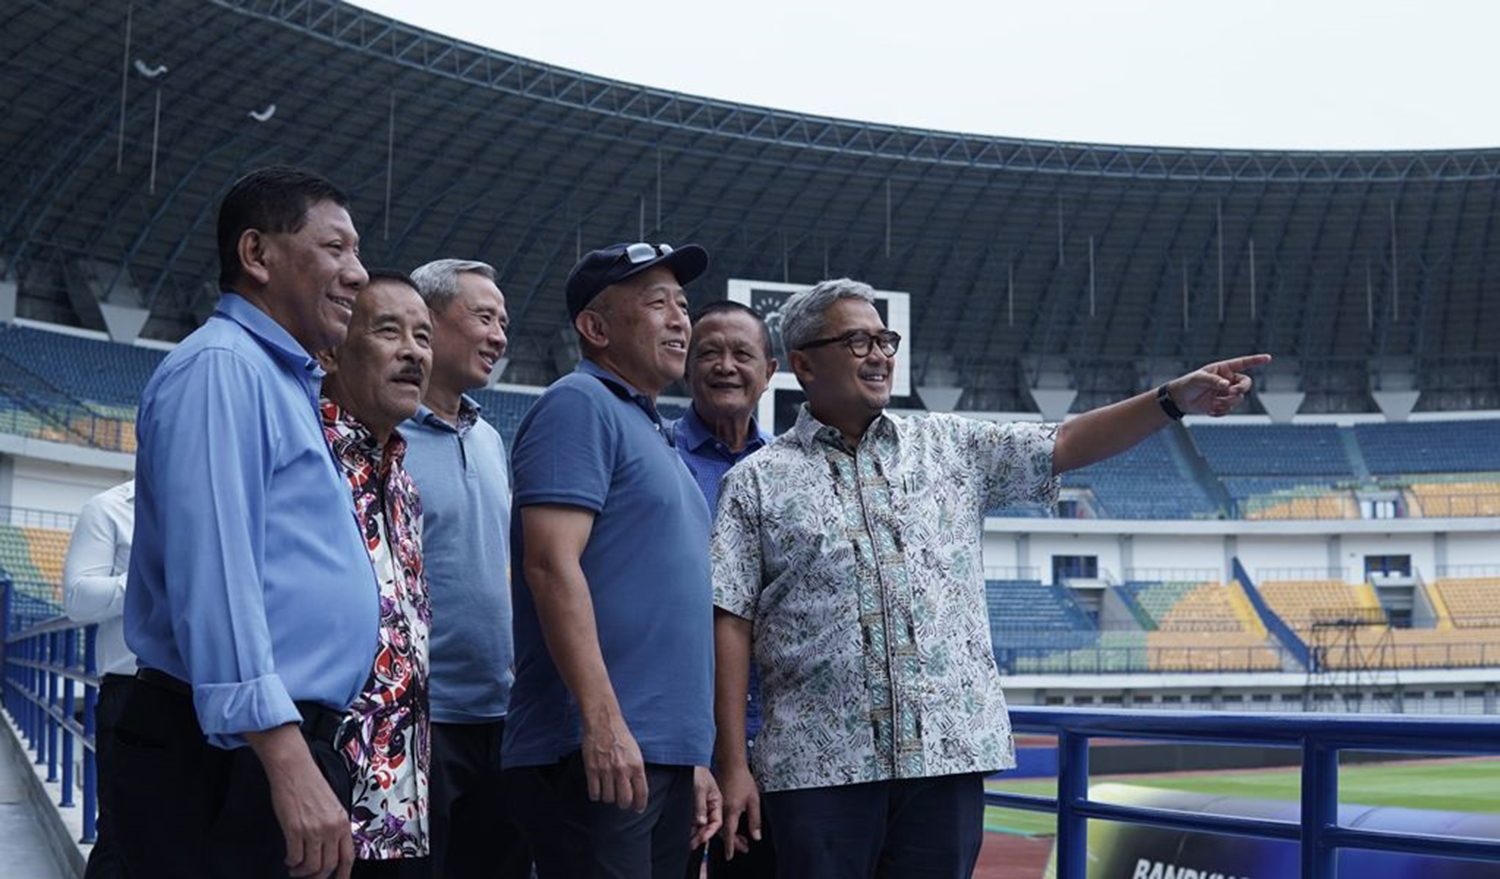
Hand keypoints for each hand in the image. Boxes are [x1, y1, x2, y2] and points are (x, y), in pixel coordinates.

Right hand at [249, 725, 352, 878]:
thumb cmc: (311, 784)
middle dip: (318, 877)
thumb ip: (334, 827)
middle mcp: (331, 828)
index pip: (348, 857)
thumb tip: (331, 848)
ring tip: (296, 869)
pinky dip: (291, 862)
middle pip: (329, 866)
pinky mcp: (295, 829)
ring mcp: (313, 830)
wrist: (294, 769)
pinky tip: (289, 859)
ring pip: (311, 866)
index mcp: (343, 822)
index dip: (343, 874)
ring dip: (302, 872)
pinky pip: (295, 857)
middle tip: (309, 877)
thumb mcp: (332, 806)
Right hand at [582, 712, 648, 811]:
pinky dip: (596, 795)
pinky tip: (597, 789)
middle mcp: (622, 770)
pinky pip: (594, 792)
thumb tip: (636, 789)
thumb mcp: (635, 753)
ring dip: (608, 798)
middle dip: (623, 804)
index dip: (640, 805)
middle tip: (621, 801)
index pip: (641, 793)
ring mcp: (606, 770)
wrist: (604, 722)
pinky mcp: (592, 769)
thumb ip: (636, 770)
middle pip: (624, 800)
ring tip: (608, 790)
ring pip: (608, 798)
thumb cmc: (620, 736)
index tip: (637, 809)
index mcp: (636, 766)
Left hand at [691, 766, 723, 848]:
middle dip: (702, 836)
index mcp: (717, 801)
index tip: (702, 838)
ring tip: (688, 843)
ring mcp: (703, 806)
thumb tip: (700, 823)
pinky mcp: (694, 805)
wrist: (688, 760)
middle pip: (709, 826)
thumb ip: (700, 806)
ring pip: (701, 824)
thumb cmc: (697, 771)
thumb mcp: (699, 788)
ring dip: (696, 834)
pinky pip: (695, 820)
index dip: (709, 832)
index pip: (716, 822)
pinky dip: (691, 827)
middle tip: (693, 845)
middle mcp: (711, 805)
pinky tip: (686, 833)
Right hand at [717, 762, 761, 860]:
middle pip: (724, 833)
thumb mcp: (754, 801)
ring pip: (721, 827)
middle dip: (733, 843)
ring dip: (730, 835)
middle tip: (744, 848)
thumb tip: (756, 836)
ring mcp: (717, 807)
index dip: (731, 846)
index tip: (730, 856)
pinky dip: (725, 827)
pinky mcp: (716, 803)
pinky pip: (718, 820)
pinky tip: (733, 827)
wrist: (730, 765)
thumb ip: (755, 820)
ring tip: (742, 840)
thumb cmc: (742, 780)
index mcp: (731, 811)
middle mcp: (721, 811)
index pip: (730, 834)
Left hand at [1169, 354, 1271, 416]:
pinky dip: (1222, 411)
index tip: (1268, 358)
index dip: (1256, 360)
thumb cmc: (1188, 384)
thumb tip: (1226, 385)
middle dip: (1241, 388)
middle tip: (1231, 392)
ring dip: (1228, 402)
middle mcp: (1228, 380)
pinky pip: (1230, 409)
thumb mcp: (1198, 379)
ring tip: (1214, 403)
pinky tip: (1211, 410)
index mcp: (1224, 369)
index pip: (1243, 363)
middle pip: (1246, 384)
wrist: (1180, 400)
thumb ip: (1213, 381)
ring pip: (1238, 398)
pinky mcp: (1223, 404)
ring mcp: (1227, 393)